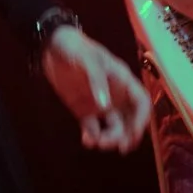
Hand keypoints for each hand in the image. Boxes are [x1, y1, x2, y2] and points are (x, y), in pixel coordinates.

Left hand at [42, 27, 150, 153]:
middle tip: (120, 148)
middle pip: (130, 120)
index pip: (141, 102)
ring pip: (114, 128)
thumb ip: (96, 80)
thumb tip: (105, 106)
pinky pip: (93, 129)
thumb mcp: (87, 58)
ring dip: (110, 139)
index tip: (134, 133)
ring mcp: (100, 103)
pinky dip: (93, 137)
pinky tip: (86, 140)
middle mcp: (115, 94)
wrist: (51, 45)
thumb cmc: (74, 46)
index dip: (142, 118)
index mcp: (122, 79)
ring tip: (97, 142)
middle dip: (128, 135)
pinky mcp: (84, 110)